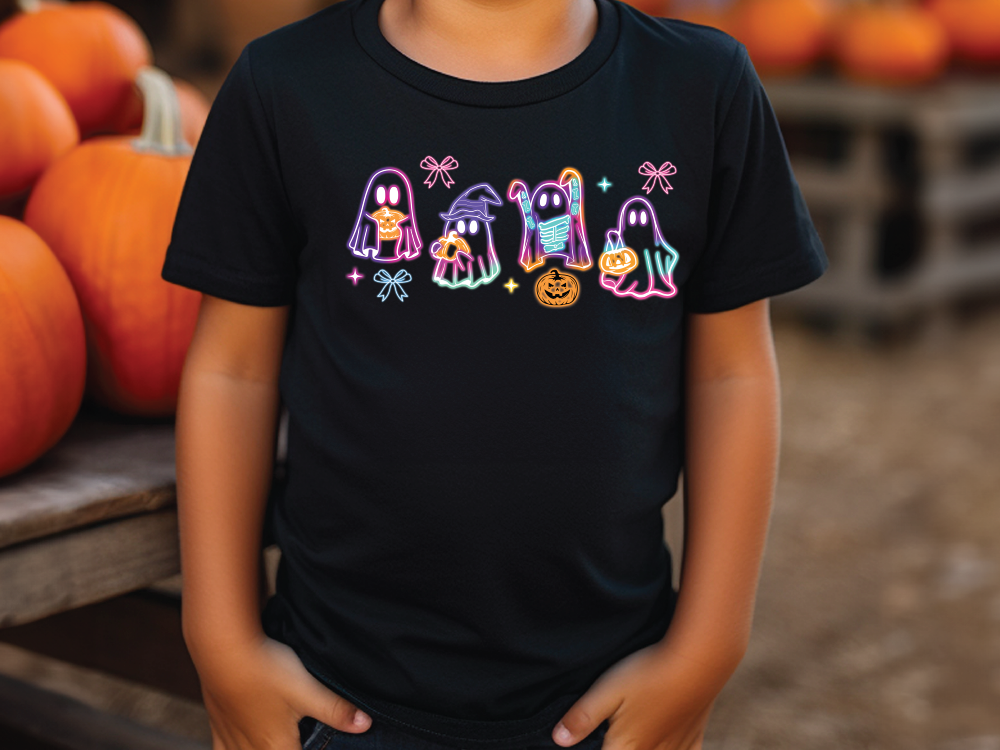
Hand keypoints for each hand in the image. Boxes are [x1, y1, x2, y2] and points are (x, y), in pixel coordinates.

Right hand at [190, 631, 371, 749]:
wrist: (221, 651)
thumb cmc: (266, 670)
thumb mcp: (307, 689)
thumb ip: (336, 709)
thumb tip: (366, 724)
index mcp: (277, 747)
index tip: (313, 744)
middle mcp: (251, 749)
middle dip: (289, 749)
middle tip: (299, 739)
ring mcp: (231, 738)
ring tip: (275, 741)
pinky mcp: (218, 724)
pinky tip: (241, 744)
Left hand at [551, 639, 740, 749]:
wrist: (699, 663)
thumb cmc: (648, 675)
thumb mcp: (607, 691)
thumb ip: (582, 717)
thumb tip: (558, 740)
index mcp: (627, 748)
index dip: (593, 749)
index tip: (593, 742)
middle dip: (619, 747)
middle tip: (610, 736)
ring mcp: (676, 748)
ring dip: (644, 749)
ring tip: (632, 739)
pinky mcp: (694, 736)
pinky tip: (668, 746)